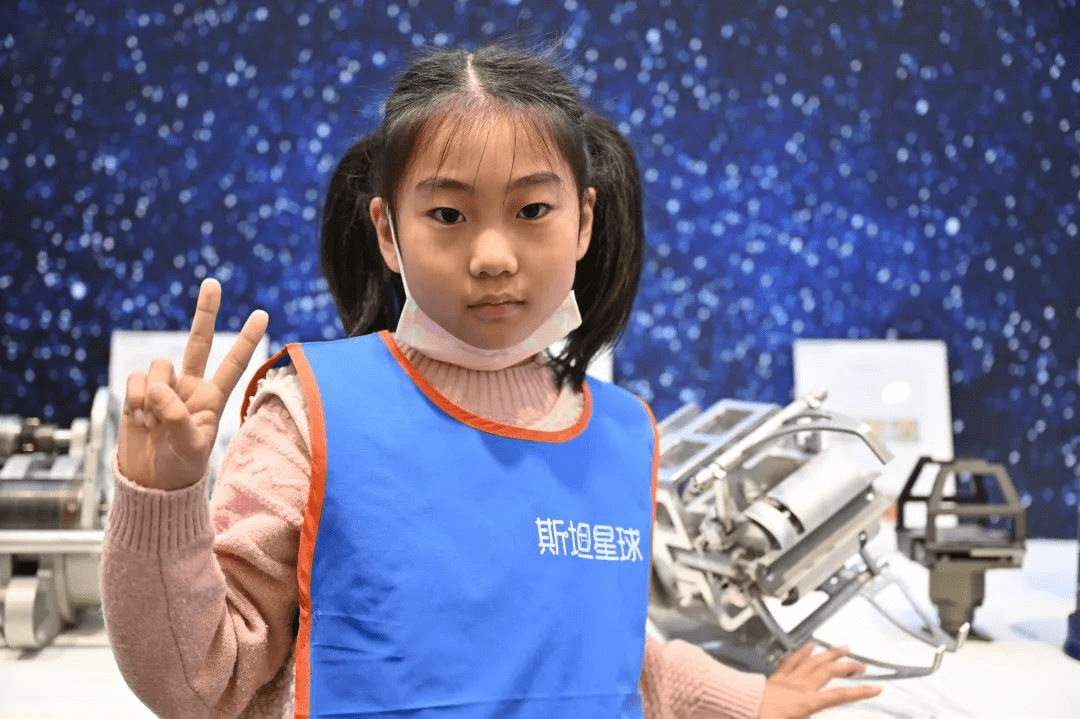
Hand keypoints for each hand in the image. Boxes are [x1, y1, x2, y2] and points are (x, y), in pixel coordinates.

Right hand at [117, 278, 268, 490]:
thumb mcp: (189, 447)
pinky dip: (134, 399)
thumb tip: (157, 388)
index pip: (235, 363)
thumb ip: (177, 417)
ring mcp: (165, 386)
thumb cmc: (179, 468)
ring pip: (159, 365)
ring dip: (152, 393)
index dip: (247, 339)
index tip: (263, 313)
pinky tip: (139, 419)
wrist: (149, 480)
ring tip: (154, 422)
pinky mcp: (140, 390)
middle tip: (213, 282)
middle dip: (206, 311)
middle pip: (199, 340)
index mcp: (214, 397)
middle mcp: (192, 385)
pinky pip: (136, 379)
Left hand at [759, 644, 881, 718]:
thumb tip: (819, 710)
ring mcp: (788, 679)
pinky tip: (809, 645)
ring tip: (843, 648)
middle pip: (829, 672)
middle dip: (848, 667)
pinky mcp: (776, 678)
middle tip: (863, 666)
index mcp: (807, 702)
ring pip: (814, 661)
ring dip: (830, 654)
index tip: (876, 688)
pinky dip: (803, 651)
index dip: (860, 692)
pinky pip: (792, 660)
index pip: (840, 696)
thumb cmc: (761, 718)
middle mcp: (800, 687)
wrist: (738, 708)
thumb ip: (808, 717)